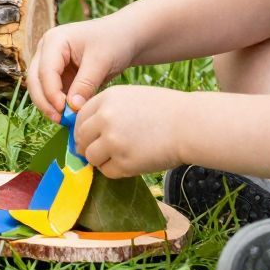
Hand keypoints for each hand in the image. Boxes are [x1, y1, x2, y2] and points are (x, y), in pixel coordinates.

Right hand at [25, 20, 133, 121]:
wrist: (125, 37)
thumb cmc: (113, 41)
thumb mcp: (101, 61)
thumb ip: (85, 84)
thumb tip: (72, 108)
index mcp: (54, 41)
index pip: (45, 71)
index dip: (51, 92)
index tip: (63, 110)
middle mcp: (47, 51)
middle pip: (35, 80)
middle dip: (45, 101)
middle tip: (59, 120)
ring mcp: (51, 63)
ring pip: (41, 89)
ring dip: (50, 105)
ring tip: (66, 121)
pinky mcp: (59, 75)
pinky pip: (53, 93)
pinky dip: (59, 105)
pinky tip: (70, 116)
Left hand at [75, 85, 189, 178]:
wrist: (190, 125)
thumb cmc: (165, 110)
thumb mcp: (132, 97)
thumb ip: (108, 109)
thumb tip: (87, 130)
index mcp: (107, 99)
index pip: (80, 118)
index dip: (82, 130)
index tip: (88, 137)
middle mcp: (105, 119)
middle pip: (81, 139)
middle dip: (88, 146)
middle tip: (101, 151)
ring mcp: (113, 142)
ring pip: (91, 157)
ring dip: (101, 160)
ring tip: (118, 157)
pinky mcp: (124, 162)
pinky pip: (107, 171)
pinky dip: (115, 170)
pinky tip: (129, 163)